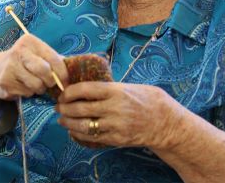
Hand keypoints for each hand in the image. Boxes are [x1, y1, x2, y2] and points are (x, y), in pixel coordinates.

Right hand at [0, 33, 68, 99]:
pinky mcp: (4, 84)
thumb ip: (52, 58)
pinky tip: (20, 86)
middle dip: (50, 81)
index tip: (65, 82)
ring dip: (38, 89)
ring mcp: (9, 68)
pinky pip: (25, 93)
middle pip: (45, 71)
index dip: (63, 73)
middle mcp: (18, 52)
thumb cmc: (21, 61)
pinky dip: (27, 93)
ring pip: (36, 85)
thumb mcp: (35, 53)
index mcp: (29, 42)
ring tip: (32, 83)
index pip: (53, 58)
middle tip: (48, 83)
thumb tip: (73, 69)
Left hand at [56, 82, 185, 149]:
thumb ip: (109, 88)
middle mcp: (114, 107)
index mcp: (116, 90)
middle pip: (80, 108)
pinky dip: (79, 134)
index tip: (63, 93)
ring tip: (62, 120)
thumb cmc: (147, 99)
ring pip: (83, 125)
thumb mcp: (129, 87)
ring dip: (68, 123)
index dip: (69, 92)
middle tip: (58, 107)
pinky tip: (74, 130)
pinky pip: (92, 137)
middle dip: (64, 108)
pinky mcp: (116, 138)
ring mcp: (115, 125)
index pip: (85, 89)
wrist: (165, 121)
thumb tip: (86, 86)